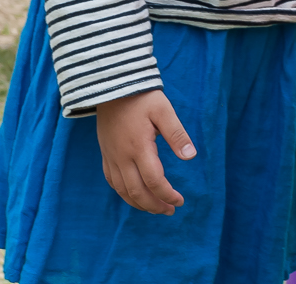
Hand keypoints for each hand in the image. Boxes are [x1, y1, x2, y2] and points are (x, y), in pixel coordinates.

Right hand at [96, 89, 193, 214]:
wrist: (111, 85)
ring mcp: (111, 157)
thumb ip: (177, 134)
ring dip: (139, 203)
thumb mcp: (164, 110)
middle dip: (155, 205)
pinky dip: (124, 193)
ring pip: (122, 191)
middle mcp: (122, 157)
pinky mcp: (105, 154)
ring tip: (156, 208)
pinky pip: (112, 181)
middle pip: (137, 192)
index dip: (168, 195)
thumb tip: (191, 157)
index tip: (180, 201)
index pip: (154, 181)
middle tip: (170, 210)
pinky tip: (134, 195)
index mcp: (139, 147)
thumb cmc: (141, 97)